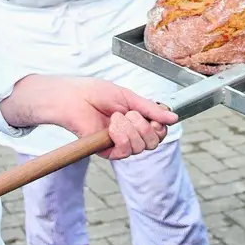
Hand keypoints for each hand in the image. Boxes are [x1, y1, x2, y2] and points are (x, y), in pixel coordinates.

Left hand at [0, 75, 177, 159]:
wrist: (71, 98)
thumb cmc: (94, 93)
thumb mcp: (128, 97)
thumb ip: (151, 108)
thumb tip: (174, 117)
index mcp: (136, 120)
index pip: (159, 131)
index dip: (160, 123)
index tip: (152, 113)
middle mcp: (130, 134)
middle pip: (154, 141)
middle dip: (146, 125)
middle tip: (131, 113)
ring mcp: (119, 144)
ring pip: (143, 147)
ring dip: (132, 128)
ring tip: (116, 116)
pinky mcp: (107, 151)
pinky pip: (126, 151)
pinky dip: (123, 136)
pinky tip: (112, 125)